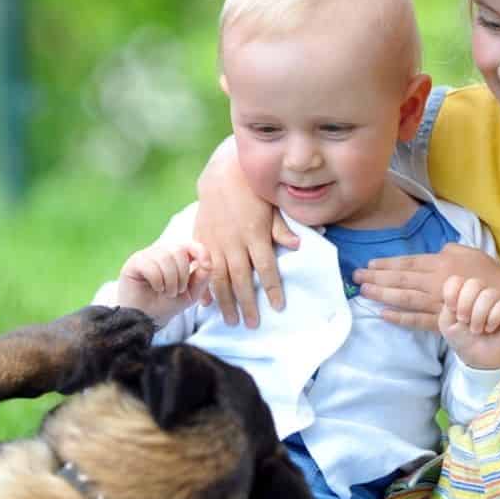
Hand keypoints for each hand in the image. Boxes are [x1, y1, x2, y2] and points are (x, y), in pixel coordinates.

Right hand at [118, 242, 211, 326]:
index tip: (206, 265)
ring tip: (167, 292)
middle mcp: (161, 252)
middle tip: (177, 291)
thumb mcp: (191, 293)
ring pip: (165, 257)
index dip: (201, 251)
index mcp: (175, 257)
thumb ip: (202, 277)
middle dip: (183, 274)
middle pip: (178, 250)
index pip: (190, 244)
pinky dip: (157, 280)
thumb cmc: (167, 305)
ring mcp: (146, 256)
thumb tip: (208, 262)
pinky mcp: (133, 263)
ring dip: (170, 280)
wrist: (146, 320)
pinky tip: (155, 288)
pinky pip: (150, 265)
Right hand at [193, 147, 298, 327]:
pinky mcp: (201, 240)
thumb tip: (298, 246)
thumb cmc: (253, 190)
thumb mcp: (272, 205)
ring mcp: (215, 242)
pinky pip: (201, 268)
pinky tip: (205, 303)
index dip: (273, 289)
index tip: (278, 308)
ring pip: (219, 278)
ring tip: (231, 321)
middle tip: (252, 325)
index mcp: (255, 234)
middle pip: (242, 279)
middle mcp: (234, 241)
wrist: (222, 173)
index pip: (267, 268)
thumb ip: (282, 227)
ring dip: (225, 302)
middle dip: (247, 304)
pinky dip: (203, 286)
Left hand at [354, 243, 499, 331]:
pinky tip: (383, 315)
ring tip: (364, 292)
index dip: (387, 264)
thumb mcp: (470, 252)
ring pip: (404, 298)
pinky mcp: (442, 321)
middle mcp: (436, 281)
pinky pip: (417, 320)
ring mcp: (438, 302)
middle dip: (376, 277)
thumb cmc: (490, 276)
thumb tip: (435, 252)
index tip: (370, 264)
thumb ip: (449, 250)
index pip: (408, 262)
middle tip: (356, 277)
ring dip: (382, 295)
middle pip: (400, 279)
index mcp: (441, 263)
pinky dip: (399, 318)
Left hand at [438, 275, 499, 370]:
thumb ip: (447, 306)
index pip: (456, 280)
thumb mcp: (447, 324)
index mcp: (463, 294)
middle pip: (474, 283)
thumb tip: (458, 296)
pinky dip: (494, 318)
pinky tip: (491, 328)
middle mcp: (481, 294)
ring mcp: (497, 300)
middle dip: (465, 304)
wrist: (481, 360)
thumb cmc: (464, 341)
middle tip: (464, 321)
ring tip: (477, 330)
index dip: (452, 293)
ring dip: (479, 316)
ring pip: (489, 294)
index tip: (452, 310)